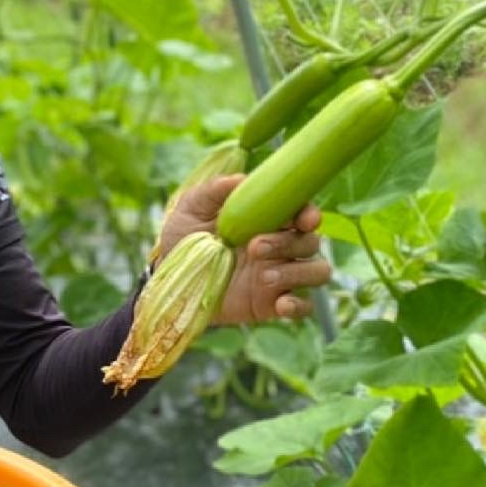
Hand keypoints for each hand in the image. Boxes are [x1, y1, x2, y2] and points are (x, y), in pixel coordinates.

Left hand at [154, 174, 331, 324]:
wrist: (168, 278)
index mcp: (267, 220)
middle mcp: (280, 247)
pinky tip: (281, 305)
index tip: (304, 218)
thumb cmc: (183, 237)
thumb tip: (239, 179)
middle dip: (288, 243)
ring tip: (263, 277)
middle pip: (310, 242)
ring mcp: (279, 276)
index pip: (302, 212)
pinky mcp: (272, 304)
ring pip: (317, 271)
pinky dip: (300, 306)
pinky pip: (304, 307)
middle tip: (254, 247)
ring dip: (298, 273)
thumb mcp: (191, 209)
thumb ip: (214, 192)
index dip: (310, 214)